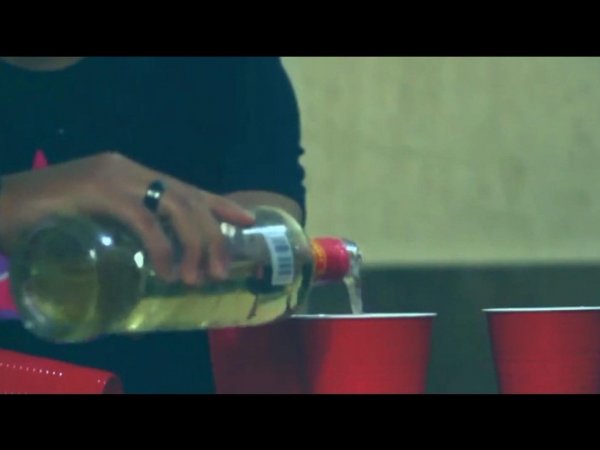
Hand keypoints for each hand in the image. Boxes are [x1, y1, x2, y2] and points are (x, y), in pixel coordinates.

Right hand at [0, 152, 255, 284]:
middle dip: (212, 236)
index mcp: (131, 174)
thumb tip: (159, 260)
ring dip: (194, 244)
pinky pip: (143, 220)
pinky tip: (166, 271)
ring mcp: (114, 177)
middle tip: (221, 270)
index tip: (247, 221)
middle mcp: (129, 170)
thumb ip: (125, 230)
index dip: (219, 205)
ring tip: (197, 277)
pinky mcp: (98, 191)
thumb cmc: (44, 220)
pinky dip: (161, 247)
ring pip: (174, 207)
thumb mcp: (96, 222)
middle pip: (187, 200)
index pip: (186, 188)